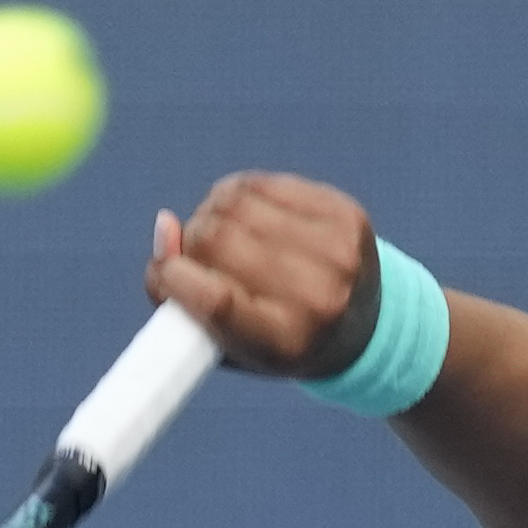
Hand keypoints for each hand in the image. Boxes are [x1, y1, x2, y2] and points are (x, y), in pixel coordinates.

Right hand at [144, 172, 378, 378]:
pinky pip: (263, 183)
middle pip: (218, 240)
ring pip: (236, 203)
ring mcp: (336, 249)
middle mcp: (318, 296)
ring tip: (219, 234)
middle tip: (195, 256)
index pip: (215, 299)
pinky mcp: (342, 212)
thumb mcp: (227, 344)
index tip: (165, 273)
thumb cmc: (277, 340)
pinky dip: (240, 195)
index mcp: (287, 342)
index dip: (174, 278)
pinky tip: (244, 215)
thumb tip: (165, 225)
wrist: (362, 327)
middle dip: (191, 243)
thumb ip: (181, 300)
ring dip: (211, 213)